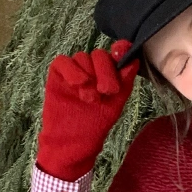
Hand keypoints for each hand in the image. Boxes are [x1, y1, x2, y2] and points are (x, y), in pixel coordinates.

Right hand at [35, 39, 139, 179]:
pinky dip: (71, 70)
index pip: (115, 53)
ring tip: (89, 99)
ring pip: (82, 58)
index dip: (120, 50)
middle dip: (105, 71)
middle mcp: (92, 68)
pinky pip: (63, 62)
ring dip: (88, 76)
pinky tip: (78, 84)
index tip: (121, 53)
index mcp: (108, 73)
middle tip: (106, 91)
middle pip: (99, 55)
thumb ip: (124, 81)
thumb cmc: (95, 124)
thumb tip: (133, 60)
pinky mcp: (58, 74)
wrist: (72, 141)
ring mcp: (74, 70)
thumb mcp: (115, 103)